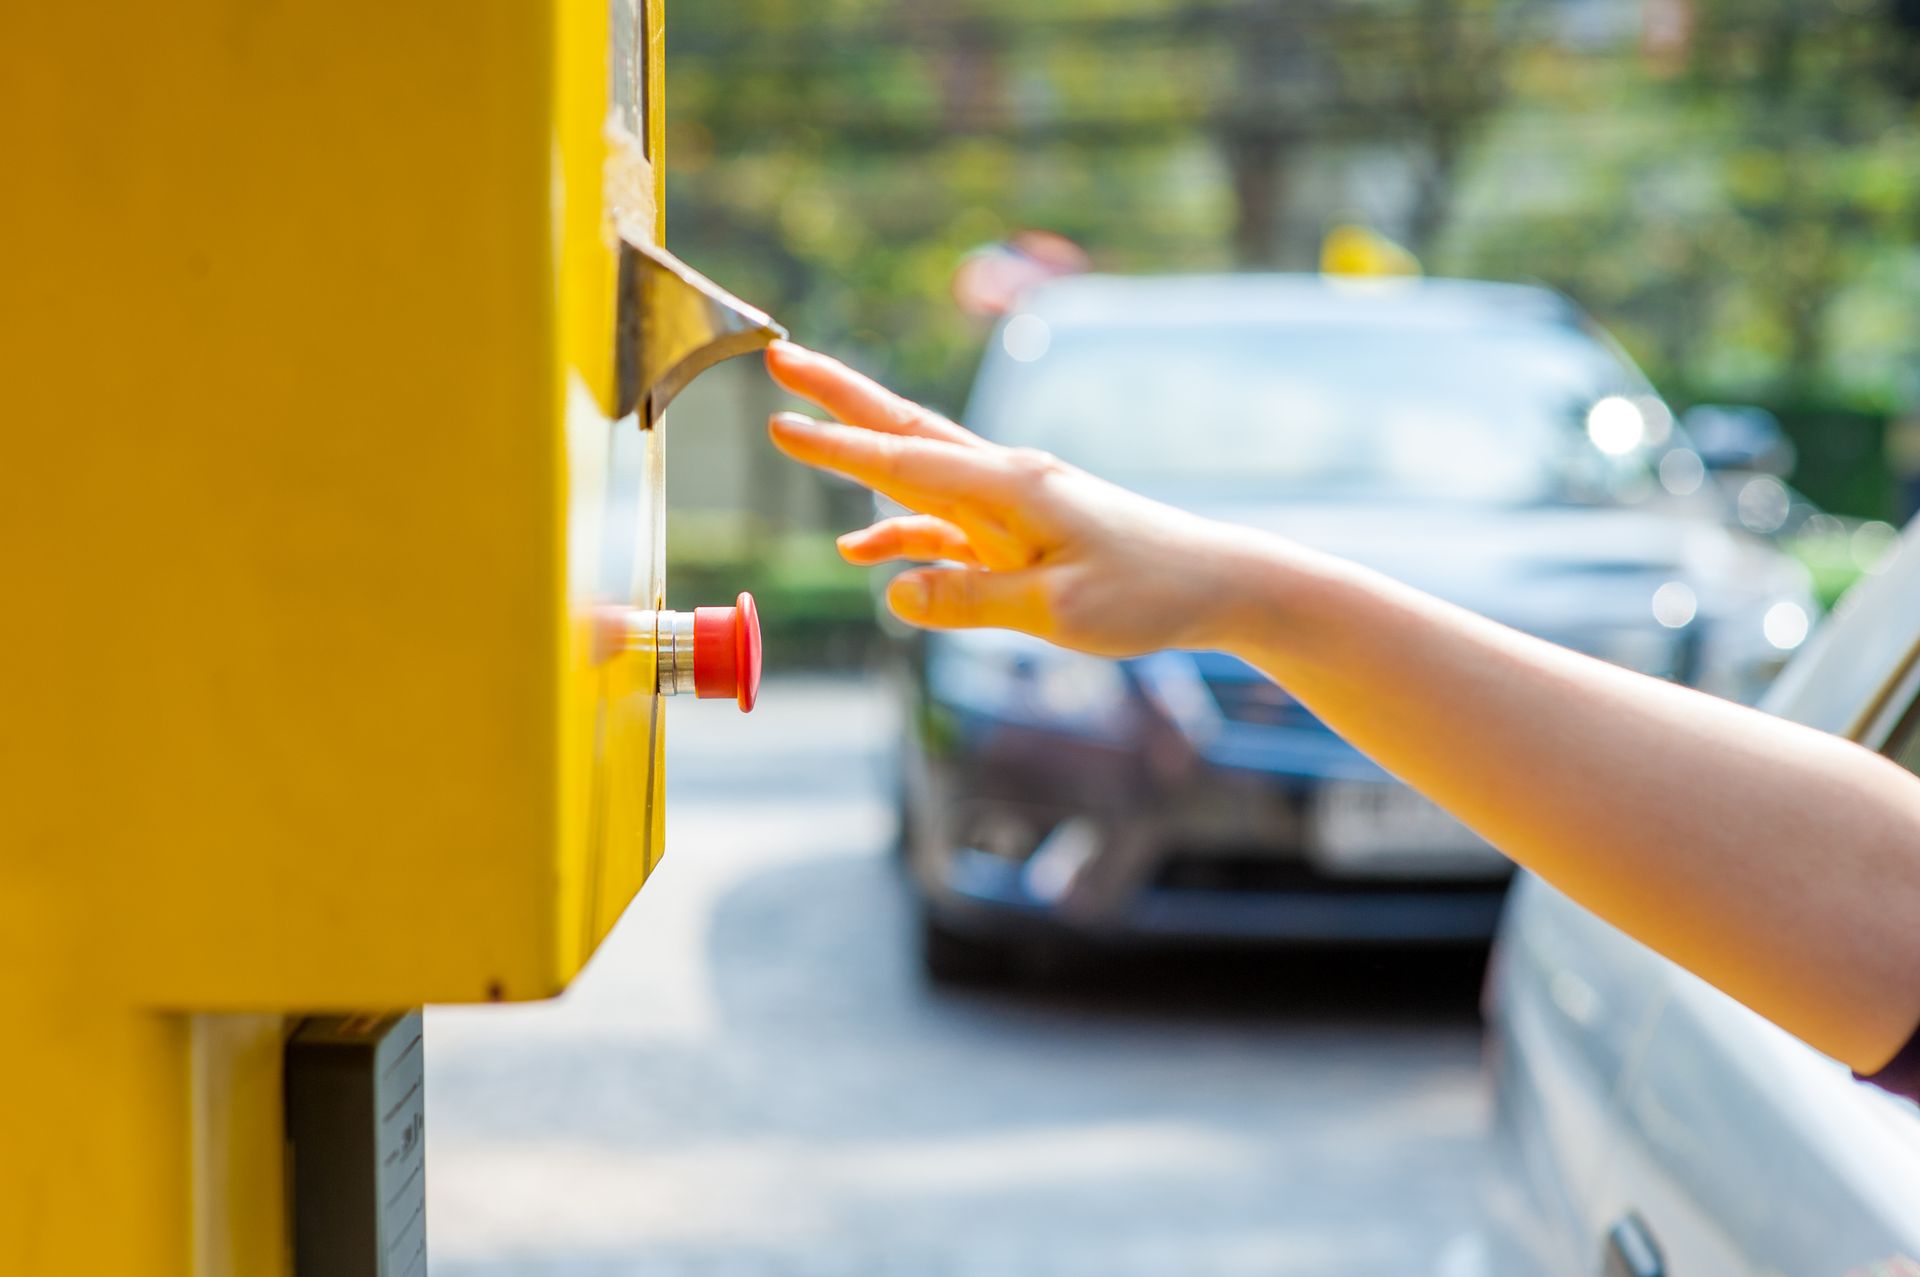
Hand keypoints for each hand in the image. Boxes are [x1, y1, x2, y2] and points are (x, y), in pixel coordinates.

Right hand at [763, 340, 1280, 656]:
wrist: (1213, 582)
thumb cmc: (1146, 592)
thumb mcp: (1058, 611)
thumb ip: (972, 599)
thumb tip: (893, 592)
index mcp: (1011, 488)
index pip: (906, 463)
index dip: (839, 447)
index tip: (779, 424)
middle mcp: (1004, 480)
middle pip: (904, 430)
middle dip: (839, 398)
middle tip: (780, 361)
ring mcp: (1008, 502)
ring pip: (915, 469)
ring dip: (857, 450)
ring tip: (797, 428)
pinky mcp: (1017, 531)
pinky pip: (942, 523)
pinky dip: (898, 531)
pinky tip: (861, 552)